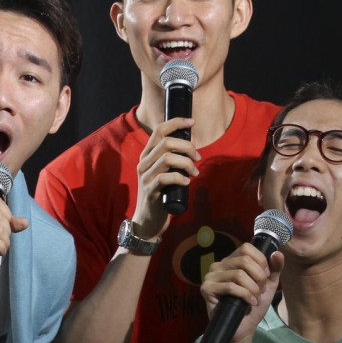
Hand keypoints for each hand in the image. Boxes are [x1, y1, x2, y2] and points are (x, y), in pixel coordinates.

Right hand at [131, 117, 199, 238]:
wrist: (148, 220)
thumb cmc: (160, 194)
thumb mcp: (163, 172)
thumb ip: (171, 159)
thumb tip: (191, 145)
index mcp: (147, 155)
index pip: (159, 130)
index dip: (176, 123)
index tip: (192, 122)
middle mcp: (144, 163)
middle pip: (166, 142)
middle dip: (187, 146)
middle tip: (198, 157)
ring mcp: (146, 177)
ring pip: (167, 158)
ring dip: (186, 162)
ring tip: (194, 172)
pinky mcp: (151, 191)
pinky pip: (166, 178)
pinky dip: (180, 177)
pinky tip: (186, 182)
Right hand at [200, 243, 283, 342]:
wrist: (243, 327)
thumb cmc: (253, 304)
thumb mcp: (268, 284)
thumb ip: (274, 268)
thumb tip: (277, 252)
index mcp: (232, 260)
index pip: (246, 248)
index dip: (260, 261)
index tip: (266, 276)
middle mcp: (219, 265)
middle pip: (244, 260)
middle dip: (259, 277)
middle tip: (260, 291)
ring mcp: (211, 276)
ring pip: (238, 274)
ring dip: (253, 289)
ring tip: (255, 299)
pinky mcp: (207, 289)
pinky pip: (230, 287)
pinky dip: (245, 295)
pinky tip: (249, 303)